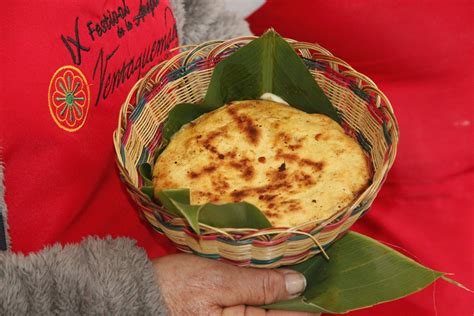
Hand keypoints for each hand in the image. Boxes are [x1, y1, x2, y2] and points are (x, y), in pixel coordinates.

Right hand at [153, 253, 319, 315]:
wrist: (139, 296)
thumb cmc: (176, 289)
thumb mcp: (219, 281)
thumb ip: (260, 285)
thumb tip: (299, 284)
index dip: (311, 301)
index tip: (327, 284)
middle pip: (279, 315)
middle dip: (295, 295)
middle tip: (309, 272)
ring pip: (266, 311)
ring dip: (279, 293)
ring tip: (292, 273)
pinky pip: (252, 309)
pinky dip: (263, 294)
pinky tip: (267, 279)